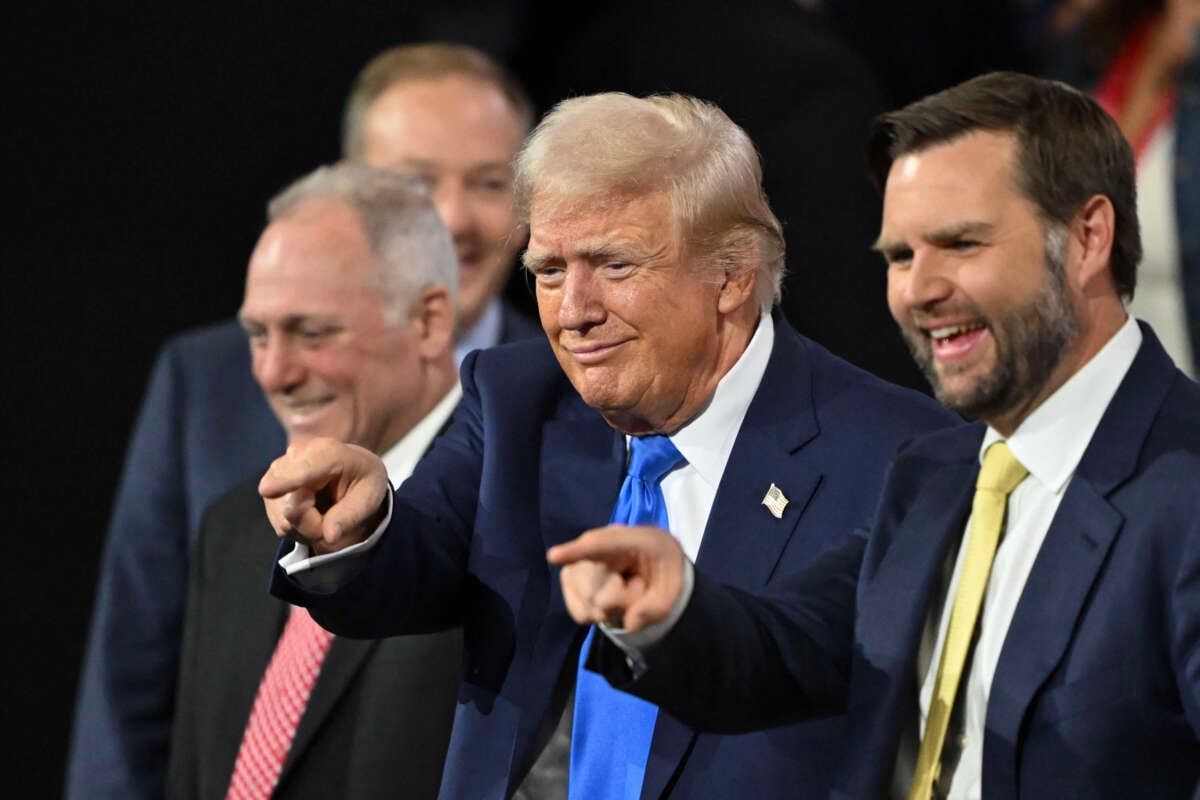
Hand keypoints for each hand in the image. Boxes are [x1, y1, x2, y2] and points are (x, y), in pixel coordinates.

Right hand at [259, 437, 388, 553]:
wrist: (351, 471)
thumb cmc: (363, 482)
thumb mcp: (369, 498)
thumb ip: (350, 516)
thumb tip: (329, 537)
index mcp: (328, 452)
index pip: (304, 470)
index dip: (285, 481)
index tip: (267, 490)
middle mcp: (297, 456)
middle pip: (292, 507)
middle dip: (315, 525)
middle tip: (337, 519)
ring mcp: (278, 471)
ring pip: (284, 519)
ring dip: (307, 528)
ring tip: (326, 513)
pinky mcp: (269, 486)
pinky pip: (280, 523)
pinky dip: (298, 527)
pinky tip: (312, 511)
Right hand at [547, 524, 684, 630]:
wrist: (656, 560)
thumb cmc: (664, 569)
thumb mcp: (673, 589)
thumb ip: (656, 607)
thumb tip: (629, 623)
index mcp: (634, 539)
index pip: (601, 544)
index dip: (577, 551)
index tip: (553, 557)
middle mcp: (603, 541)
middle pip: (593, 582)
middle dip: (615, 600)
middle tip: (637, 590)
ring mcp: (584, 556)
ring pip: (583, 596)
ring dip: (605, 607)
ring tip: (622, 594)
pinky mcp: (572, 573)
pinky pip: (575, 605)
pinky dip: (591, 612)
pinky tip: (606, 603)